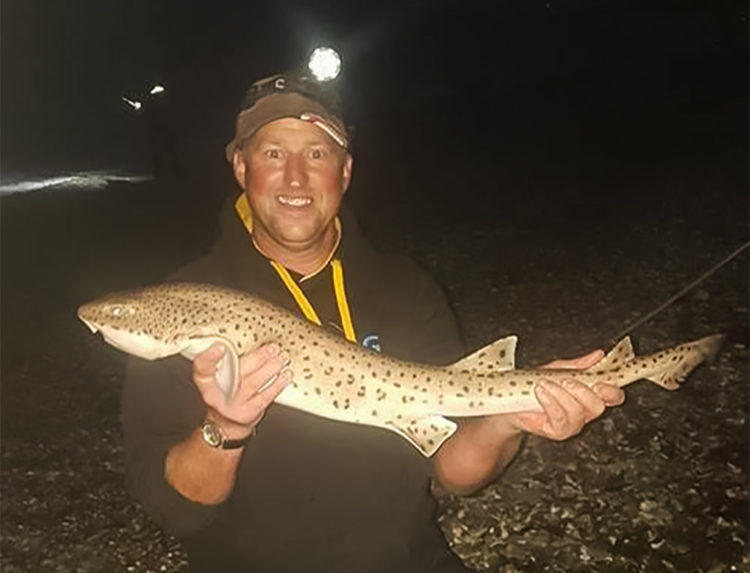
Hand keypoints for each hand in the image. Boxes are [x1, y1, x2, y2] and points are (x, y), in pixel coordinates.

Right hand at [192, 343, 290, 438]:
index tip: (219, 347)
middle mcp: (217, 396)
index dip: (208, 359)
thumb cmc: (224, 395)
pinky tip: (284, 375)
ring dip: (270, 368)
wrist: (226, 424)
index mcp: (205, 383)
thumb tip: (247, 336)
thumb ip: (227, 362)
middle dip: (256, 358)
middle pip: (235, 373)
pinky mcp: (248, 414)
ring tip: (281, 358)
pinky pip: (265, 397)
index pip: (202, 369)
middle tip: (271, 348)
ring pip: (253, 383)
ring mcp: (233, 406)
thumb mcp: (217, 379)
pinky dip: (277, 384)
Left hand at [505, 348, 623, 440]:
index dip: (613, 390)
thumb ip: (578, 365)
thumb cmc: (537, 385)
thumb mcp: (558, 370)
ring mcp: (572, 424)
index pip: (613, 396)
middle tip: (568, 381)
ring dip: (561, 395)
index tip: (602, 381)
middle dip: (584, 393)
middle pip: (598, 407)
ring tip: (545, 383)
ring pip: (577, 413)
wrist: (512, 401)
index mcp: (591, 395)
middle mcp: (585, 412)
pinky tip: (541, 392)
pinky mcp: (558, 432)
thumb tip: (599, 355)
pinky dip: (550, 403)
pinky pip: (560, 420)